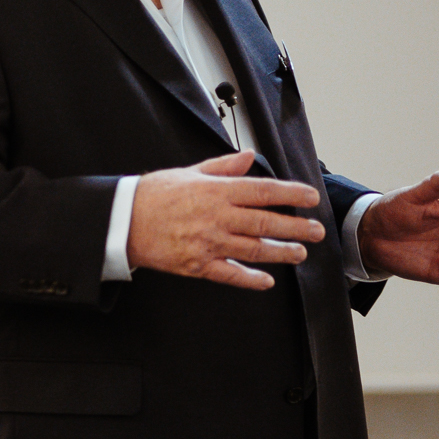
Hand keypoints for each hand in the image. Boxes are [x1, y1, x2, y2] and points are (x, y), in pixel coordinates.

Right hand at [126, 151, 323, 290]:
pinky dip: (250, 279)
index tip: (310, 198)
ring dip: (282, 253)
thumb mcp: (189, 173)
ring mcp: (208, 243)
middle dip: (296, 227)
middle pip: (266, 223)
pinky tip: (265, 281)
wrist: (121, 221)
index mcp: (216, 191)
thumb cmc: (152, 195)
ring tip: (300, 253)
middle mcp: (216, 217)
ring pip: (254, 250)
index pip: (264, 191)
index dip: (291, 194)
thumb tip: (249, 157)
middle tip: (316, 231)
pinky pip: (229, 274)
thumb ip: (223, 167)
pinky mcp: (196, 264)